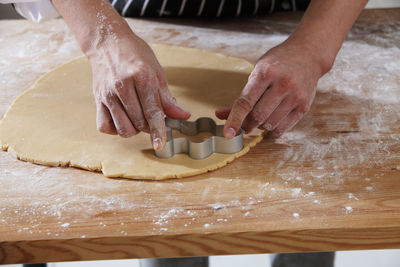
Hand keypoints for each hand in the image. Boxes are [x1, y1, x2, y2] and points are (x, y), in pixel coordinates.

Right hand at [89, 35, 189, 149]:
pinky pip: (105, 126)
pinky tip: (122, 118)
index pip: (152, 111)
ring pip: (122, 128)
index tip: (160, 144)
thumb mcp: (157, 72)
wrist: (107, 42)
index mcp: (142, 77)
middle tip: (151, 115)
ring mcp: (108, 94)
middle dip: (149, 126)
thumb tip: (183, 116)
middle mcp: (122, 86)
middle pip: (139, 123)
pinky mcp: (97, 100)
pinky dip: (115, 128)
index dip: (158, 130)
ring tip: (137, 116)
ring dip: (134, 129)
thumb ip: (168, 98)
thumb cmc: (135, 55)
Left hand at [216, 42, 323, 136]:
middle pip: (257, 116)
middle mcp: (282, 84)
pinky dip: (272, 129)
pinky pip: (282, 128)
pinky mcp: (304, 106)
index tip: (227, 133)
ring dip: (260, 126)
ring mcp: (295, 96)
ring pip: (269, 124)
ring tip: (261, 116)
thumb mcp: (257, 73)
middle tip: (244, 124)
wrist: (308, 55)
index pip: (246, 102)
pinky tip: (271, 120)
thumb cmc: (277, 64)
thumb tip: (220, 115)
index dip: (234, 120)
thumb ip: (242, 96)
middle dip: (246, 124)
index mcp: (266, 73)